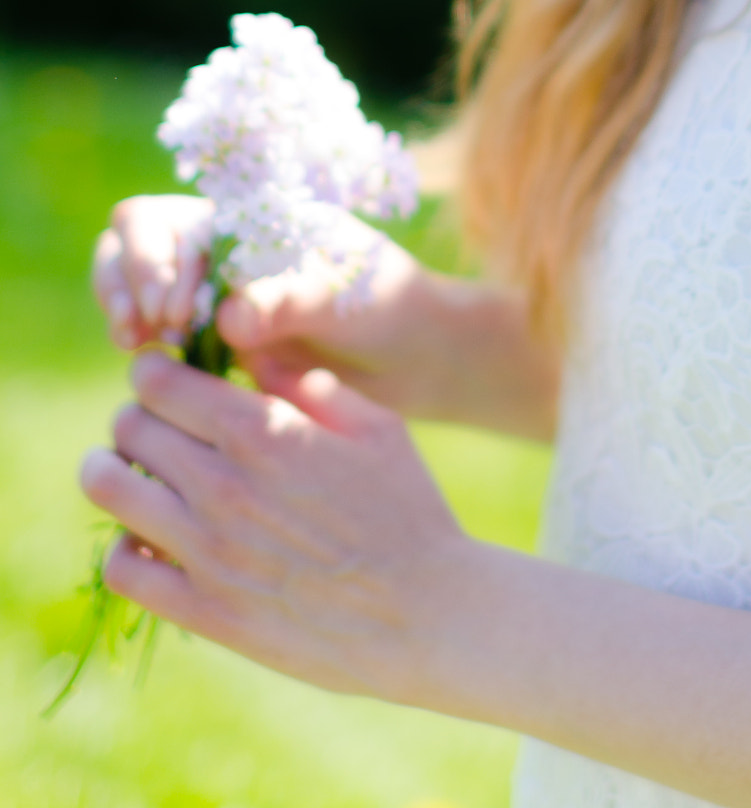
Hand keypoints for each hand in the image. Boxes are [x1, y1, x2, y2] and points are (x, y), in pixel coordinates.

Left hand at [79, 351, 477, 706]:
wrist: (426, 611)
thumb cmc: (408, 507)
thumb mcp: (376, 423)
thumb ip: (308, 383)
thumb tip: (254, 356)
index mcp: (264, 430)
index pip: (159, 381)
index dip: (153, 372)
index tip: (163, 379)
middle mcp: (224, 483)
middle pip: (129, 427)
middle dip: (137, 417)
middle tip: (158, 427)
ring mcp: (207, 550)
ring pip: (107, 489)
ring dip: (111, 472)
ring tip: (132, 475)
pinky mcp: (203, 609)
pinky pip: (122, 567)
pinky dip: (124, 546)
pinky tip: (151, 540)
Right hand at [94, 195, 559, 437]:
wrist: (418, 357)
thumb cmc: (388, 303)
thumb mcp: (344, 293)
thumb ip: (288, 299)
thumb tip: (228, 319)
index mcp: (244, 217)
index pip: (161, 217)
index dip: (152, 258)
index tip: (178, 307)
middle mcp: (220, 249)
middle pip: (132, 246)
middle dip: (126, 284)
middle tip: (145, 333)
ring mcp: (213, 298)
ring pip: (136, 292)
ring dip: (127, 315)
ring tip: (142, 351)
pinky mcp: (217, 348)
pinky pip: (162, 346)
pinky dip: (150, 358)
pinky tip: (158, 381)